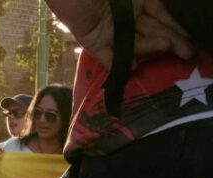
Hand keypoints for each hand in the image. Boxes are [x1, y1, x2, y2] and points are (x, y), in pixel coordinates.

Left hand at [46, 0, 194, 67]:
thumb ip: (147, 3)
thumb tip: (162, 17)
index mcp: (138, 1)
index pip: (162, 17)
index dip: (176, 28)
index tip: (190, 40)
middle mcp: (126, 17)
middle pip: (152, 31)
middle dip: (171, 41)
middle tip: (187, 54)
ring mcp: (109, 30)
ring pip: (133, 42)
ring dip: (150, 46)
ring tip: (167, 47)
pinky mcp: (91, 40)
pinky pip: (105, 54)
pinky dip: (117, 61)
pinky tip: (133, 66)